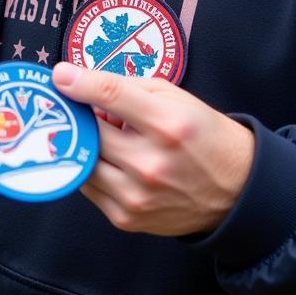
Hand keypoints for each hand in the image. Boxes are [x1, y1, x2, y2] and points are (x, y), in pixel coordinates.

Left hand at [52, 61, 254, 235]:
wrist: (235, 191)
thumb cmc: (200, 134)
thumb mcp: (173, 96)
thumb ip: (124, 88)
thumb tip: (79, 87)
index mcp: (167, 124)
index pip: (109, 94)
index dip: (77, 82)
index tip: (59, 76)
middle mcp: (151, 163)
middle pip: (89, 129)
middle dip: (80, 115)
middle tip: (78, 106)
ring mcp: (137, 196)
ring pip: (82, 160)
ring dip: (83, 143)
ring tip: (99, 134)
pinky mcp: (127, 218)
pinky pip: (87, 186)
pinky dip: (90, 167)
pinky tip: (107, 158)